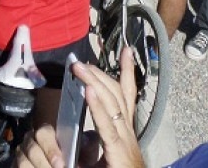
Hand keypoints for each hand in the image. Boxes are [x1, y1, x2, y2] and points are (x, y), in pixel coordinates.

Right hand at [17, 124, 101, 166]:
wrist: (70, 167)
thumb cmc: (78, 160)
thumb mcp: (86, 152)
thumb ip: (88, 145)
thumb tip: (86, 140)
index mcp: (47, 134)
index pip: (43, 133)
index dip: (51, 149)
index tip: (60, 164)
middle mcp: (31, 142)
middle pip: (31, 149)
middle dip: (43, 163)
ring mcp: (22, 156)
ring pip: (22, 162)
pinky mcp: (16, 166)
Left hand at [72, 48, 143, 166]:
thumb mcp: (107, 157)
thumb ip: (98, 142)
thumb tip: (84, 130)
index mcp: (124, 132)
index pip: (126, 96)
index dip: (126, 72)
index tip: (126, 50)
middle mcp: (128, 132)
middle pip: (117, 94)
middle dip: (102, 74)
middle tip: (84, 60)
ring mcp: (125, 141)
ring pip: (112, 104)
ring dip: (94, 82)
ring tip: (79, 67)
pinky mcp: (118, 152)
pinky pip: (106, 125)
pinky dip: (97, 106)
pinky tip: (87, 91)